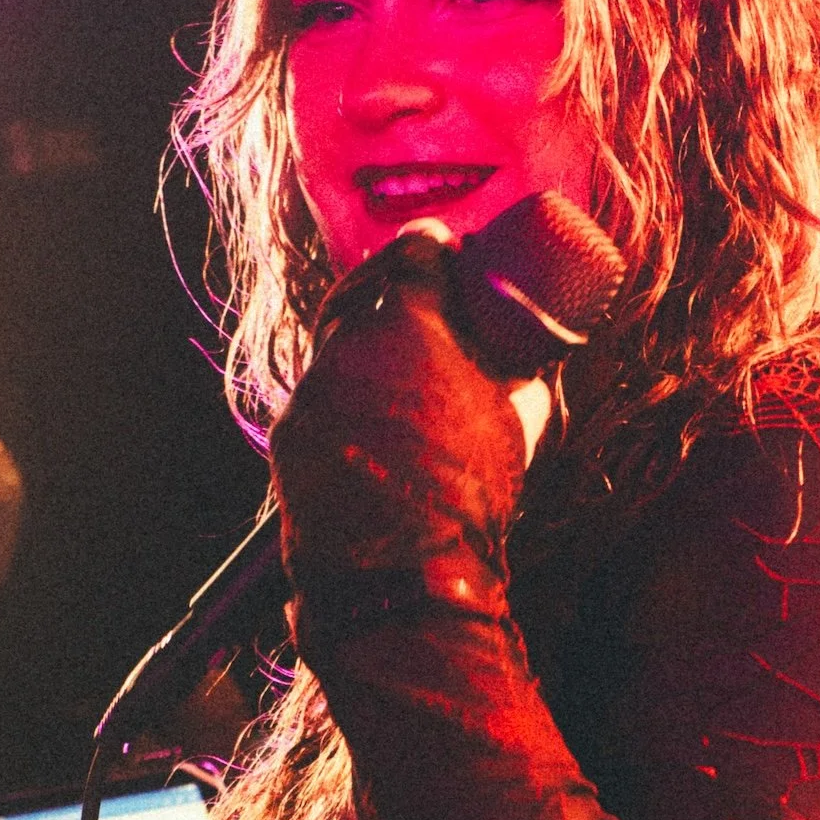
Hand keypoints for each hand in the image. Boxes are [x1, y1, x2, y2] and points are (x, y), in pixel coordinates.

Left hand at [270, 233, 528, 634]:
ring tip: (397, 379)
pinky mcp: (286, 431)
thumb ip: (520, 373)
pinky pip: (318, 400)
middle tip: (413, 301)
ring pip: (336, 349)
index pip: (416, 253)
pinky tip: (371, 429)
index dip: (432, 245)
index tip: (441, 248)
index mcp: (412, 327)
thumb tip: (532, 353)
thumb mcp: (517, 423)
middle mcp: (350, 344)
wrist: (401, 575)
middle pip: (364, 291)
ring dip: (364, 354)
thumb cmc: (469, 498)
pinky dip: (344, 404)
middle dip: (388, 290)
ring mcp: (311, 388)